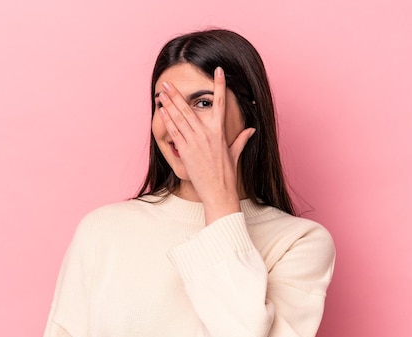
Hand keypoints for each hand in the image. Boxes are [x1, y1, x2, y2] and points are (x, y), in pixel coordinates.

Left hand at [158, 67, 255, 223]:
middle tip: (166, 83)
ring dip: (168, 104)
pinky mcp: (185, 150)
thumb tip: (251, 130)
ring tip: (160, 93)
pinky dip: (167, 120)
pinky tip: (161, 111)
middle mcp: (207, 133)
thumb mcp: (235, 154)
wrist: (218, 192)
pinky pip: (175, 132)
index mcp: (220, 131)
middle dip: (177, 94)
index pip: (221, 102)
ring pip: (179, 118)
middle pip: (189, 108)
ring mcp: (195, 141)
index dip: (220, 85)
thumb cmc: (226, 174)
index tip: (218, 70)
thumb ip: (241, 139)